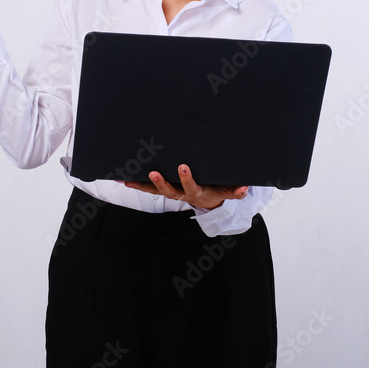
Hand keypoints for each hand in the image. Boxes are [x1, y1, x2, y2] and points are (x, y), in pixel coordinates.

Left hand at [121, 164, 248, 209]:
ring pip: (154, 190)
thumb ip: (235, 191)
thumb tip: (245, 188)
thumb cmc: (217, 191)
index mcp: (196, 192)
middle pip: (168, 190)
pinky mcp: (164, 188)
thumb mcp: (228, 191)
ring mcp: (171, 192)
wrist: (208, 200)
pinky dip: (136, 183)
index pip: (190, 186)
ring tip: (127, 179)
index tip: (183, 167)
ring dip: (141, 185)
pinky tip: (123, 178)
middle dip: (160, 182)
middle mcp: (180, 193)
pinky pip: (148, 187)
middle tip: (153, 173)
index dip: (186, 178)